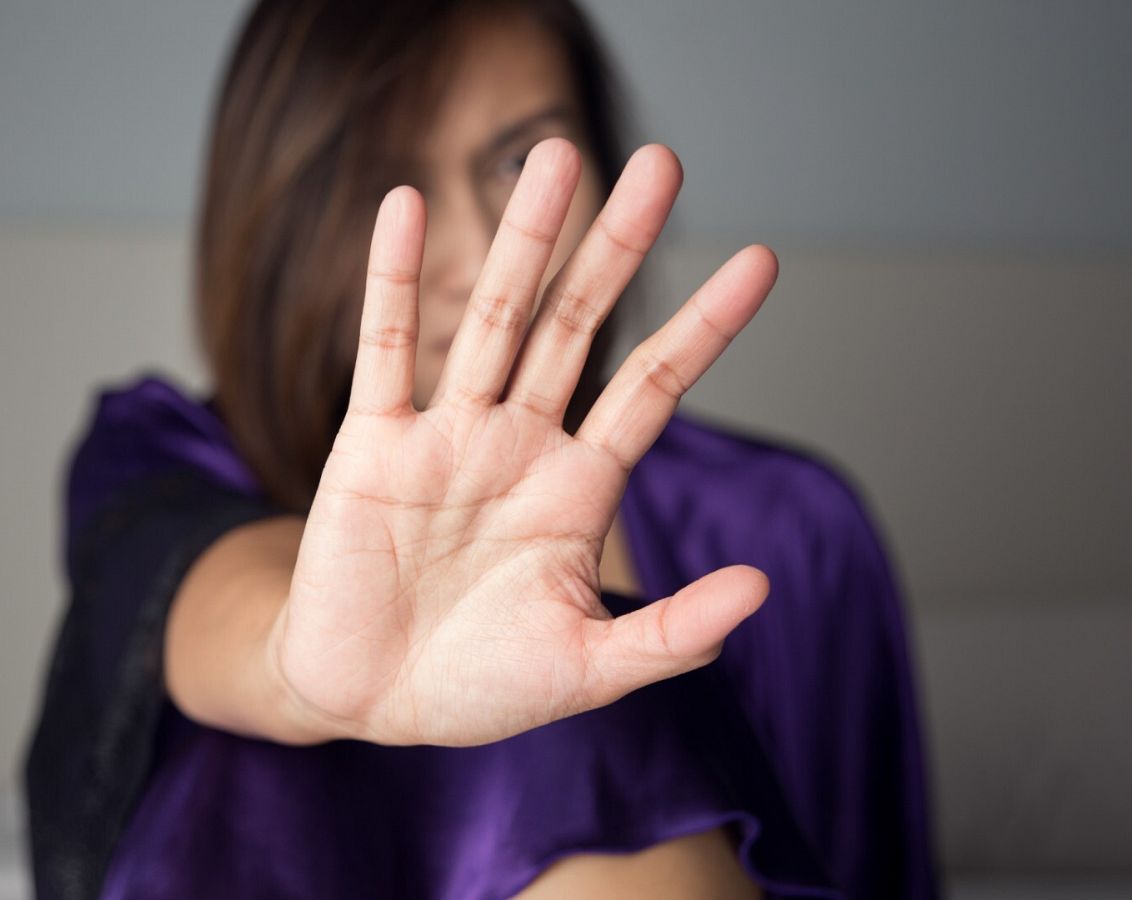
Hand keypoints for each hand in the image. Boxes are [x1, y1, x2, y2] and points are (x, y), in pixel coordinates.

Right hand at [270, 137, 778, 746]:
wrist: (369, 702)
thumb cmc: (480, 686)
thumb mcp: (589, 670)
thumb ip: (671, 634)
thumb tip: (761, 589)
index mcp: (578, 488)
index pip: (653, 386)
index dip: (704, 326)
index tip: (760, 261)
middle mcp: (519, 442)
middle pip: (577, 324)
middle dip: (618, 246)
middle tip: (662, 162)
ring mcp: (447, 435)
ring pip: (492, 318)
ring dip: (524, 240)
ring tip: (557, 156)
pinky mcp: (371, 444)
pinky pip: (385, 349)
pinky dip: (389, 279)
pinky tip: (404, 204)